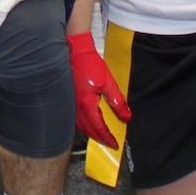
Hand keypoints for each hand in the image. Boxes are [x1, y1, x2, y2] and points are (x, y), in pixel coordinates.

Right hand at [67, 31, 129, 147]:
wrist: (74, 51)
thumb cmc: (90, 64)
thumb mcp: (108, 82)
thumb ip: (117, 100)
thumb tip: (126, 116)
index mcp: (87, 104)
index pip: (98, 127)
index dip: (107, 137)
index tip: (115, 143)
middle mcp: (77, 107)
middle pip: (88, 129)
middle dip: (98, 138)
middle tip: (108, 143)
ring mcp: (71, 103)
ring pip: (80, 125)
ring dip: (90, 132)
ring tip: (99, 136)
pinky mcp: (69, 97)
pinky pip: (76, 117)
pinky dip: (83, 124)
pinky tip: (87, 122)